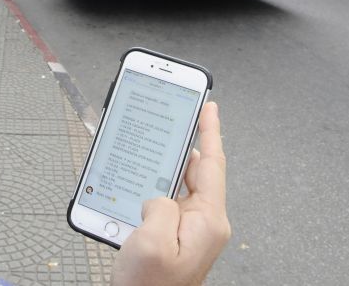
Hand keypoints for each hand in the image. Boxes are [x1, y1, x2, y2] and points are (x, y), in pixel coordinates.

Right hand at [110, 101, 229, 285]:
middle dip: (182, 145)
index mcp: (208, 221)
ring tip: (146, 154)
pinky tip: (136, 186)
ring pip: (178, 186)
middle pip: (195, 171)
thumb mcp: (150, 242)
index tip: (210, 106)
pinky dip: (151, 190)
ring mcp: (190, 231)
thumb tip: (158, 195)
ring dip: (162, 170)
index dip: (210, 131)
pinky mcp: (174, 237)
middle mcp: (204, 224)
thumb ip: (159, 205)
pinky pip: (166, 203)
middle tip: (171, 119)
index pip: (213, 163)